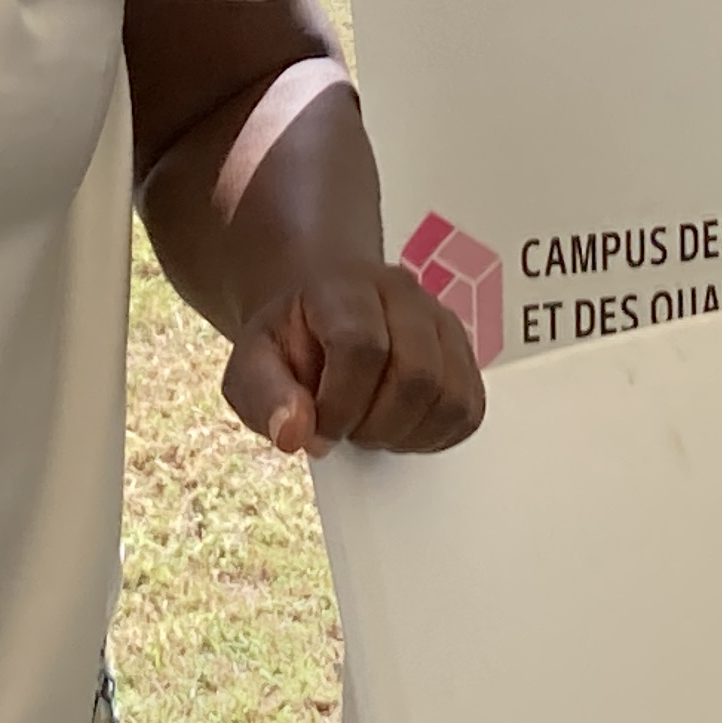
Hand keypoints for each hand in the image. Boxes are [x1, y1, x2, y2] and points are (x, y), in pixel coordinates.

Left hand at [221, 259, 486, 458]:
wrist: (322, 312)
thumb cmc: (291, 342)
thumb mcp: (252, 365)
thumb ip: (264, 397)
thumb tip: (295, 435)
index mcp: (345, 286)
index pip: (361, 346)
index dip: (341, 405)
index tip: (319, 431)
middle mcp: (403, 293)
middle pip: (417, 375)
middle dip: (377, 426)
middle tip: (347, 430)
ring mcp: (441, 319)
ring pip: (450, 396)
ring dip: (408, 434)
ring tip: (373, 428)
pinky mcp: (464, 351)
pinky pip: (469, 409)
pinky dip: (436, 435)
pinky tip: (401, 428)